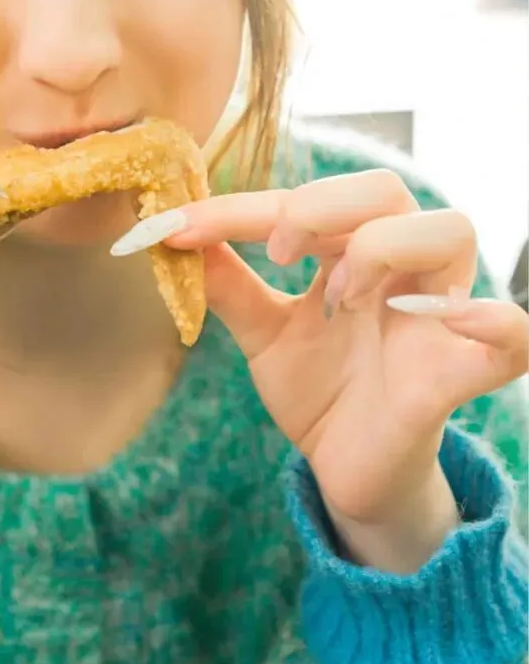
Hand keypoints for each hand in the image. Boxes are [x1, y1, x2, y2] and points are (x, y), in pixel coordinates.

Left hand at [117, 169, 528, 570]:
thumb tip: (169, 232)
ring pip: (450, 231)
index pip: (303, 204)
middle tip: (278, 253)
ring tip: (338, 295)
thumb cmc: (321, 391)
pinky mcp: (459, 373)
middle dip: (323, 207)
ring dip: (384, 247)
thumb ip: (227, 286)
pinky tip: (454, 319)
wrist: (347, 471)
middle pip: (386, 192)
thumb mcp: (264, 336)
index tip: (173, 227)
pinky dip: (496, 323)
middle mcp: (401, 270)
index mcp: (352, 252)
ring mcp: (436, 316)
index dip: (238, 210)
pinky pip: (513, 337)